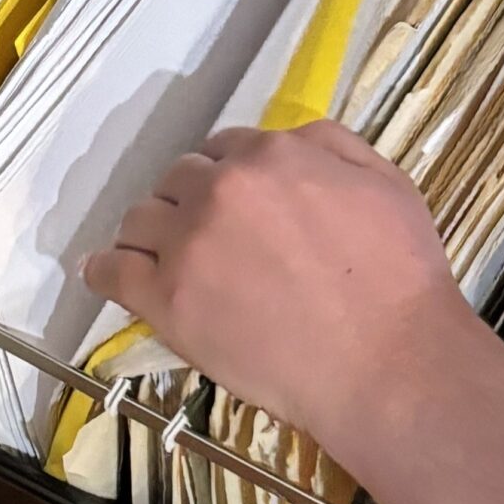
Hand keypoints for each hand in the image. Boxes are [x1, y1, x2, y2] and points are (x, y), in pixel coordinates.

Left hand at [81, 122, 485, 461]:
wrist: (385, 362)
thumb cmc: (399, 275)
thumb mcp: (385, 181)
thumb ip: (329, 146)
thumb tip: (286, 140)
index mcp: (269, 156)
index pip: (223, 149)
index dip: (228, 175)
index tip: (235, 204)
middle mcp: (218, 190)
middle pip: (177, 180)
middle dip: (189, 201)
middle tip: (208, 236)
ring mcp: (186, 246)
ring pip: (139, 219)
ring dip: (150, 232)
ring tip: (163, 257)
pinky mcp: (165, 302)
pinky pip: (110, 272)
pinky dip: (104, 269)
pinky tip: (106, 273)